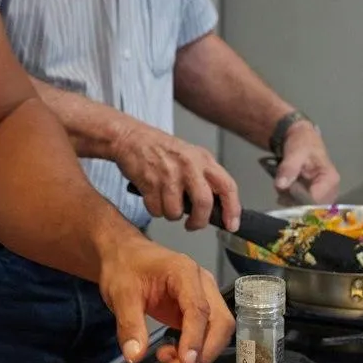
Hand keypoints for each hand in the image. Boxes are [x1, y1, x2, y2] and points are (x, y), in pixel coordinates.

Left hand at [97, 230, 234, 362]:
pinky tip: (171, 357)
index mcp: (184, 272)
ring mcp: (204, 296)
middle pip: (220, 321)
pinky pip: (206, 333)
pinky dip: (193, 350)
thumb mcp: (120, 294)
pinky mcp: (198, 309)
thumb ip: (129, 325)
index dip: (195, 339)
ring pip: (217, 330)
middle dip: (205, 352)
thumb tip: (135, 356)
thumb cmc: (124, 268)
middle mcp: (202, 283)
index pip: (199, 309)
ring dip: (201, 354)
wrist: (124, 255)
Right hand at [113, 121, 241, 231]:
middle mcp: (189, 166)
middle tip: (193, 224)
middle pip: (204, 204)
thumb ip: (205, 177)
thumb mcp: (191, 156)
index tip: (232, 224)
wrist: (130, 138)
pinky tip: (153, 196)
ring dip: (171, 214)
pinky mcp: (149, 183)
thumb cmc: (160, 148)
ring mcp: (169, 174)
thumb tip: (216, 207)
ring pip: (176, 212)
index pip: (227, 186)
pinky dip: (155, 209)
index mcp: (203, 159)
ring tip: (166, 201)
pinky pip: (156, 210)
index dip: (232, 209)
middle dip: (199, 221)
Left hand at [273, 122, 338, 204]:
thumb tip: (281, 185)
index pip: (317, 200)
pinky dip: (289, 199)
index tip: (284, 194)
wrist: (299, 137)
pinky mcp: (313, 196)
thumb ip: (289, 168)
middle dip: (293, 200)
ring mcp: (322, 195)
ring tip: (282, 184)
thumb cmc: (301, 142)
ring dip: (290, 200)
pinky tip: (284, 189)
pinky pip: (301, 205)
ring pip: (305, 208)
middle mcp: (330, 190)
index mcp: (330, 179)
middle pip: (311, 208)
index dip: (299, 201)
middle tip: (282, 187)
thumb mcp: (295, 152)